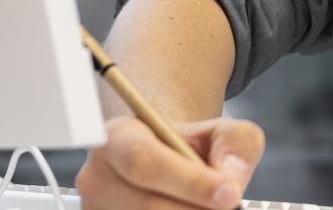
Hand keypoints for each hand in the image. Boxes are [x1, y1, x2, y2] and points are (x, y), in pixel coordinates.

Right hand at [76, 115, 264, 209]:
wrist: (164, 164)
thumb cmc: (189, 148)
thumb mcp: (218, 130)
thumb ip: (235, 142)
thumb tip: (230, 178)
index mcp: (118, 137)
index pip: (145, 161)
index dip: (190, 182)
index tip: (230, 193)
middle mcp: (98, 178)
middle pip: (148, 206)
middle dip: (195, 207)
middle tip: (228, 204)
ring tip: (204, 203)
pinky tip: (187, 209)